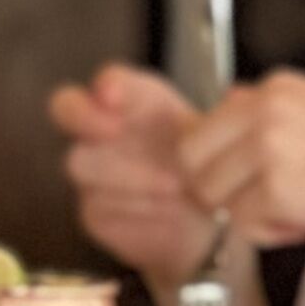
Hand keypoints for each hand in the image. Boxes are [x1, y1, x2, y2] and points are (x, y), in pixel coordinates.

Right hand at [49, 64, 218, 286]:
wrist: (208, 226)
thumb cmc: (206, 170)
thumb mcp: (217, 140)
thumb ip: (219, 118)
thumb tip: (237, 97)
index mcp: (134, 102)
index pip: (106, 79)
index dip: (105, 84)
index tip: (116, 96)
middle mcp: (103, 131)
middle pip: (67, 109)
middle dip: (86, 118)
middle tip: (114, 131)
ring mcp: (91, 171)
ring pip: (82, 163)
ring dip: (128, 174)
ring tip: (174, 187)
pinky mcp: (93, 211)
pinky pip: (99, 205)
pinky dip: (135, 208)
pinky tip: (165, 212)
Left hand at [178, 71, 304, 256]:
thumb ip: (269, 114)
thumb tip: (218, 112)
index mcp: (277, 86)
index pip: (203, 127)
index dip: (223, 165)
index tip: (259, 179)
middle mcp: (267, 107)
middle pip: (192, 162)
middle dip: (223, 191)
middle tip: (270, 201)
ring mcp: (270, 146)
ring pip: (213, 195)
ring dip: (249, 214)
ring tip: (300, 209)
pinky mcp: (279, 188)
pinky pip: (241, 225)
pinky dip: (271, 235)